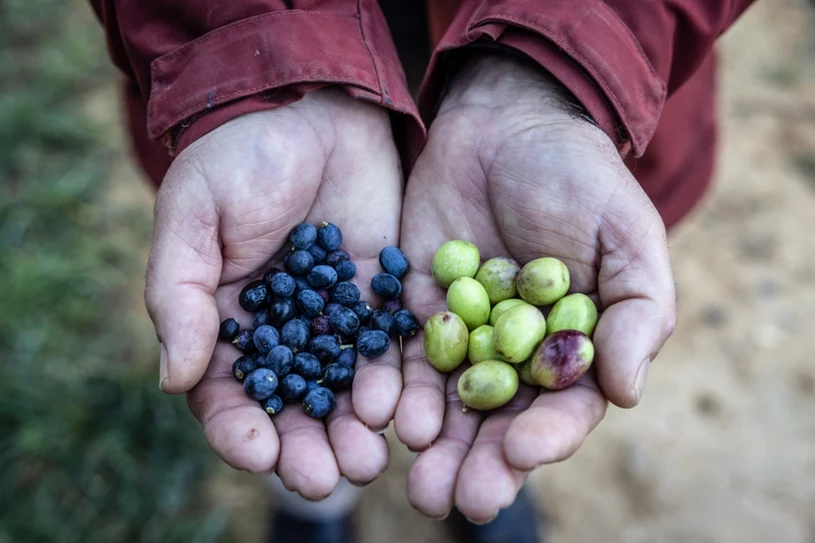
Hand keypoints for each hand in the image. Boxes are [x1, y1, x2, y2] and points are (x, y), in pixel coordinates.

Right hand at [144, 90, 403, 497]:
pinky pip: (389, 345)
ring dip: (354, 426)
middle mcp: (284, 331)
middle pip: (294, 405)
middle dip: (307, 445)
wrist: (310, 104)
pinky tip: (400, 405)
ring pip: (345, 387)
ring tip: (369, 457)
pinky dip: (394, 378)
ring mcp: (336, 315)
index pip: (229, 394)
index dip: (241, 429)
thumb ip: (180, 297)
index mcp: (227, 322)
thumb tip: (173, 380)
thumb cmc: (238, 158)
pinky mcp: (382, 293)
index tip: (260, 455)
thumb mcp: (193, 219)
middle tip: (327, 476)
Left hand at [395, 55, 676, 520]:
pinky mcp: (415, 308)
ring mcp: (463, 333)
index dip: (546, 435)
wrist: (508, 124)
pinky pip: (402, 354)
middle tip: (456, 499)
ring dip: (433, 441)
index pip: (563, 407)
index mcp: (572, 346)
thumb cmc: (581, 178)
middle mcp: (514, 352)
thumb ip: (638, 312)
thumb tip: (626, 392)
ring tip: (416, 473)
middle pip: (498, 421)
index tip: (520, 452)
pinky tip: (384, 413)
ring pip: (446, 401)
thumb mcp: (627, 235)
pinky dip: (395, 386)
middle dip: (478, 461)